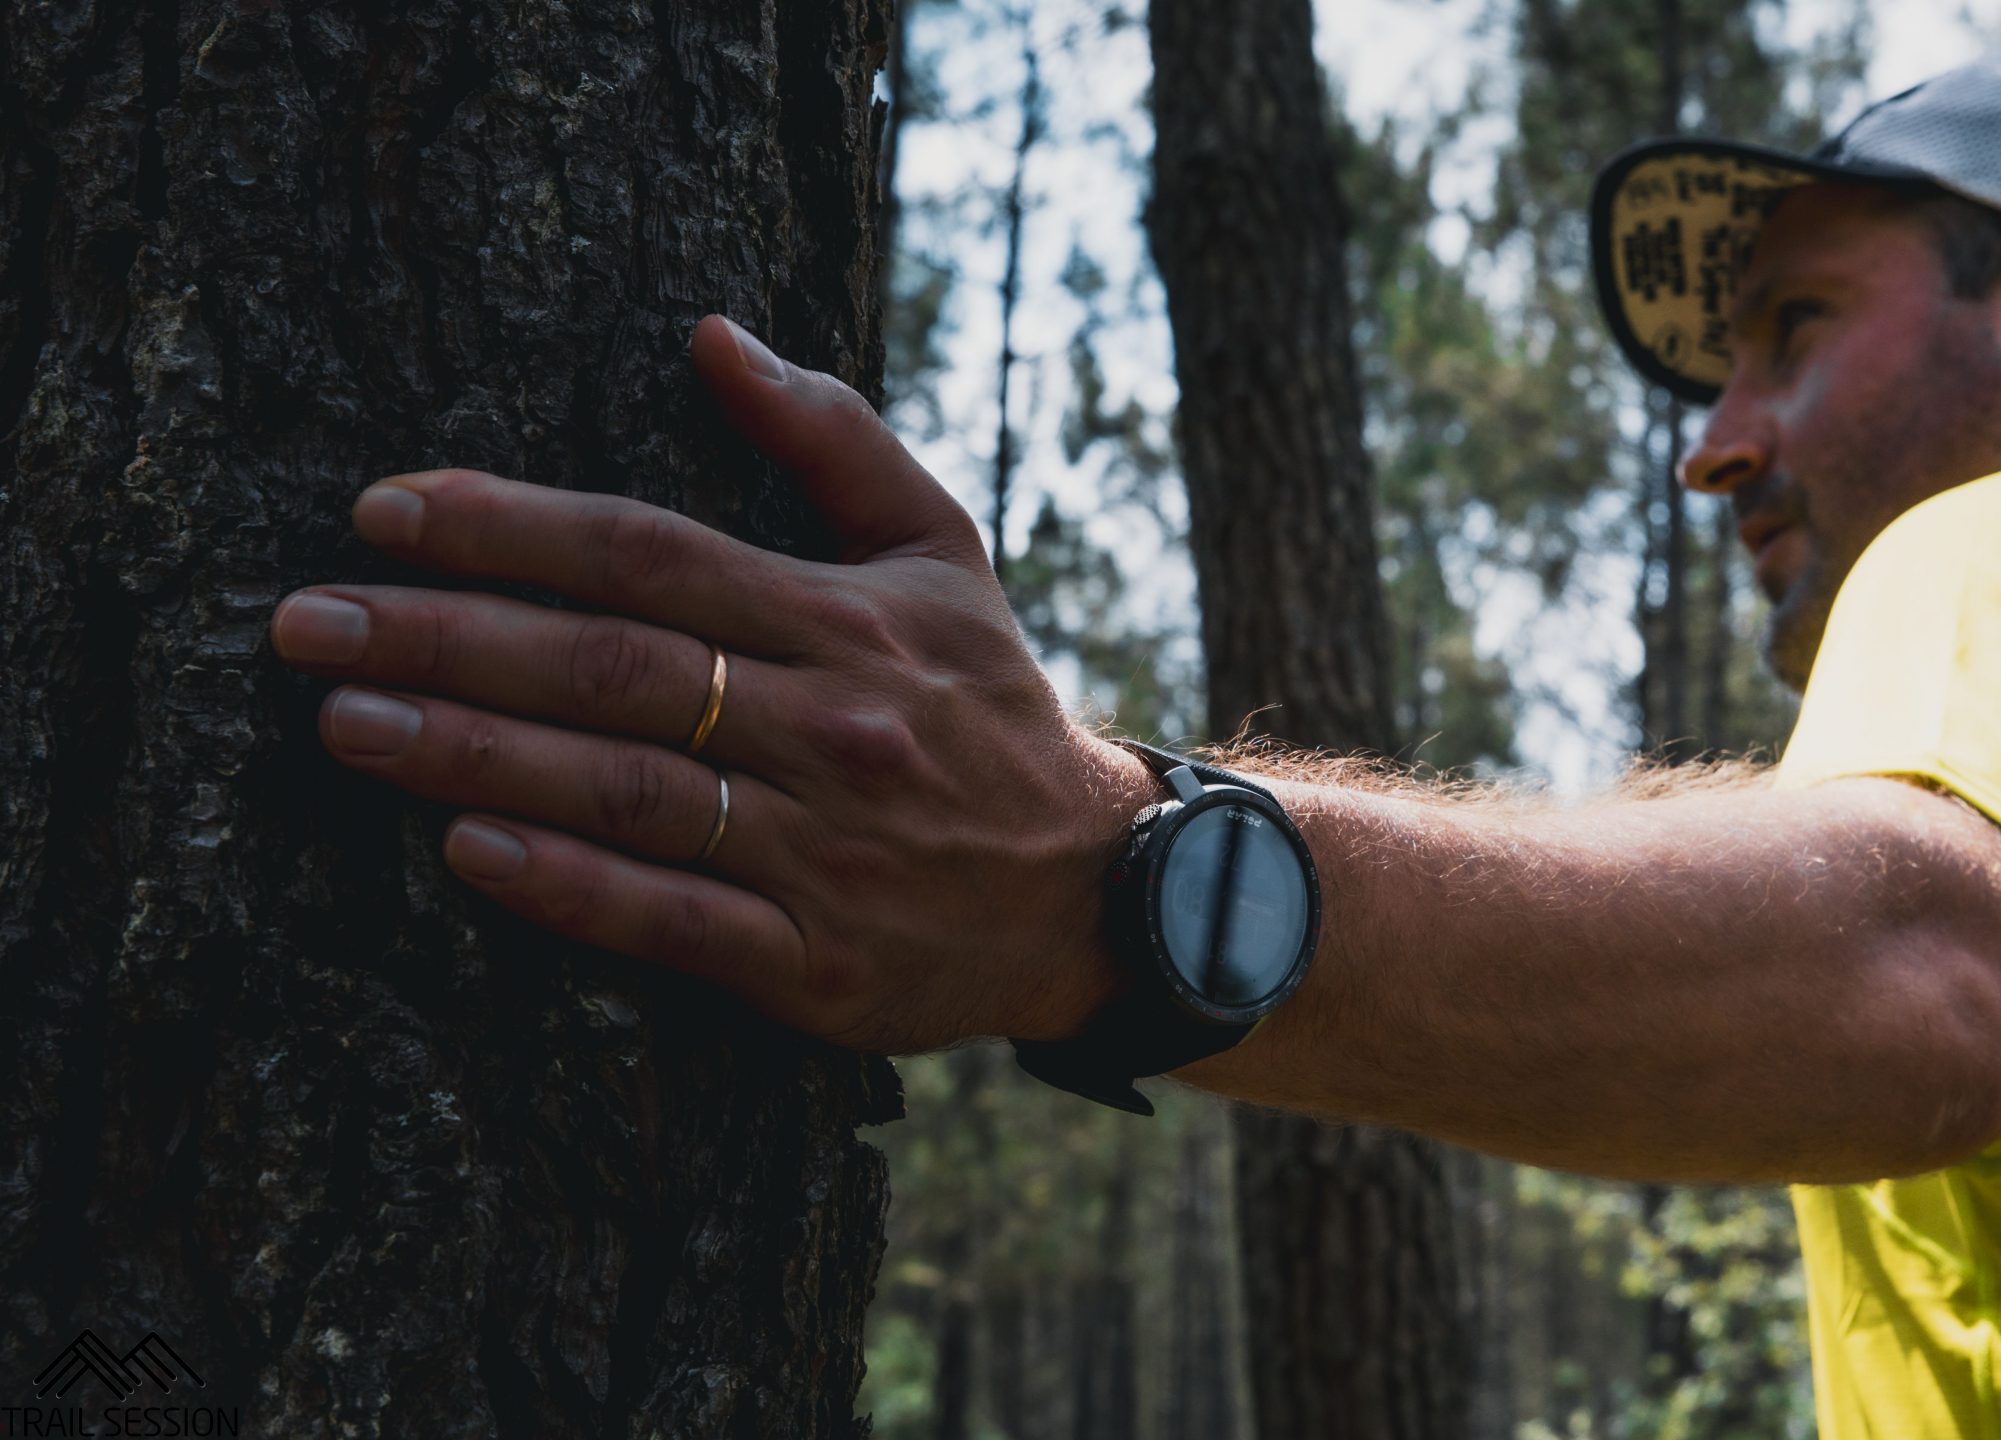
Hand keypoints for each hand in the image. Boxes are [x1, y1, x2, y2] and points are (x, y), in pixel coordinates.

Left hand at [269, 315, 1155, 1052]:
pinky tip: (464, 851)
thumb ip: (833, 439)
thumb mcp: (943, 553)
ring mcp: (826, 852)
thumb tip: (710, 335)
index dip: (512, 528)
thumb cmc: (989, 707)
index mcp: (853, 621)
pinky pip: (675, 922)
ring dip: (473, 756)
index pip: (654, 554)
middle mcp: (834, 729)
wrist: (1097, 889)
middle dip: (449, 638)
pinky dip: (567, 887)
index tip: (384, 510)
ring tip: (346, 723)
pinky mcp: (817, 965)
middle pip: (615, 670)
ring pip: (626, 791)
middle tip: (308, 623)